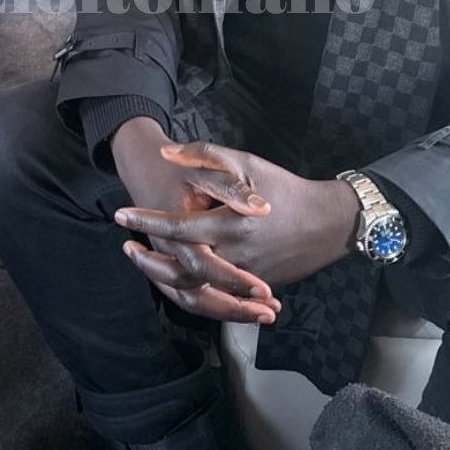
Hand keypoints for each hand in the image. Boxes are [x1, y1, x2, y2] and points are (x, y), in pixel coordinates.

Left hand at [114, 142, 360, 320]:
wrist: (327, 223)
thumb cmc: (285, 188)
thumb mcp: (247, 162)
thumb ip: (204, 155)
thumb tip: (166, 153)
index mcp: (229, 224)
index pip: (177, 227)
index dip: (145, 220)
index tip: (121, 214)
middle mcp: (234, 256)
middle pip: (179, 271)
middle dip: (148, 261)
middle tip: (127, 247)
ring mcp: (244, 276)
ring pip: (195, 291)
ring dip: (164, 279)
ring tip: (146, 262)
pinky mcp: (253, 287)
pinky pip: (216, 297)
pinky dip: (191, 290)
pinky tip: (174, 275)